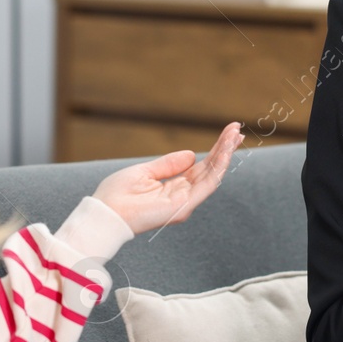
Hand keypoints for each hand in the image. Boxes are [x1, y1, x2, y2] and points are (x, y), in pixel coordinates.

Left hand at [92, 122, 243, 234]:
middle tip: (236, 128)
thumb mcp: (145, 171)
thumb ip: (169, 164)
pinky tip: (225, 151)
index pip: (200, 166)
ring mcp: (185, 202)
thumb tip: (192, 154)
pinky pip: (207, 184)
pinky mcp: (184, 206)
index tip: (226, 132)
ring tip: (235, 135)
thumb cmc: (118, 195)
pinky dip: (218, 167)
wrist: (106, 212)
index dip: (214, 150)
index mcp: (174, 188)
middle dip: (224, 148)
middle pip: (210, 169)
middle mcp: (183, 196)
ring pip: (213, 175)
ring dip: (225, 153)